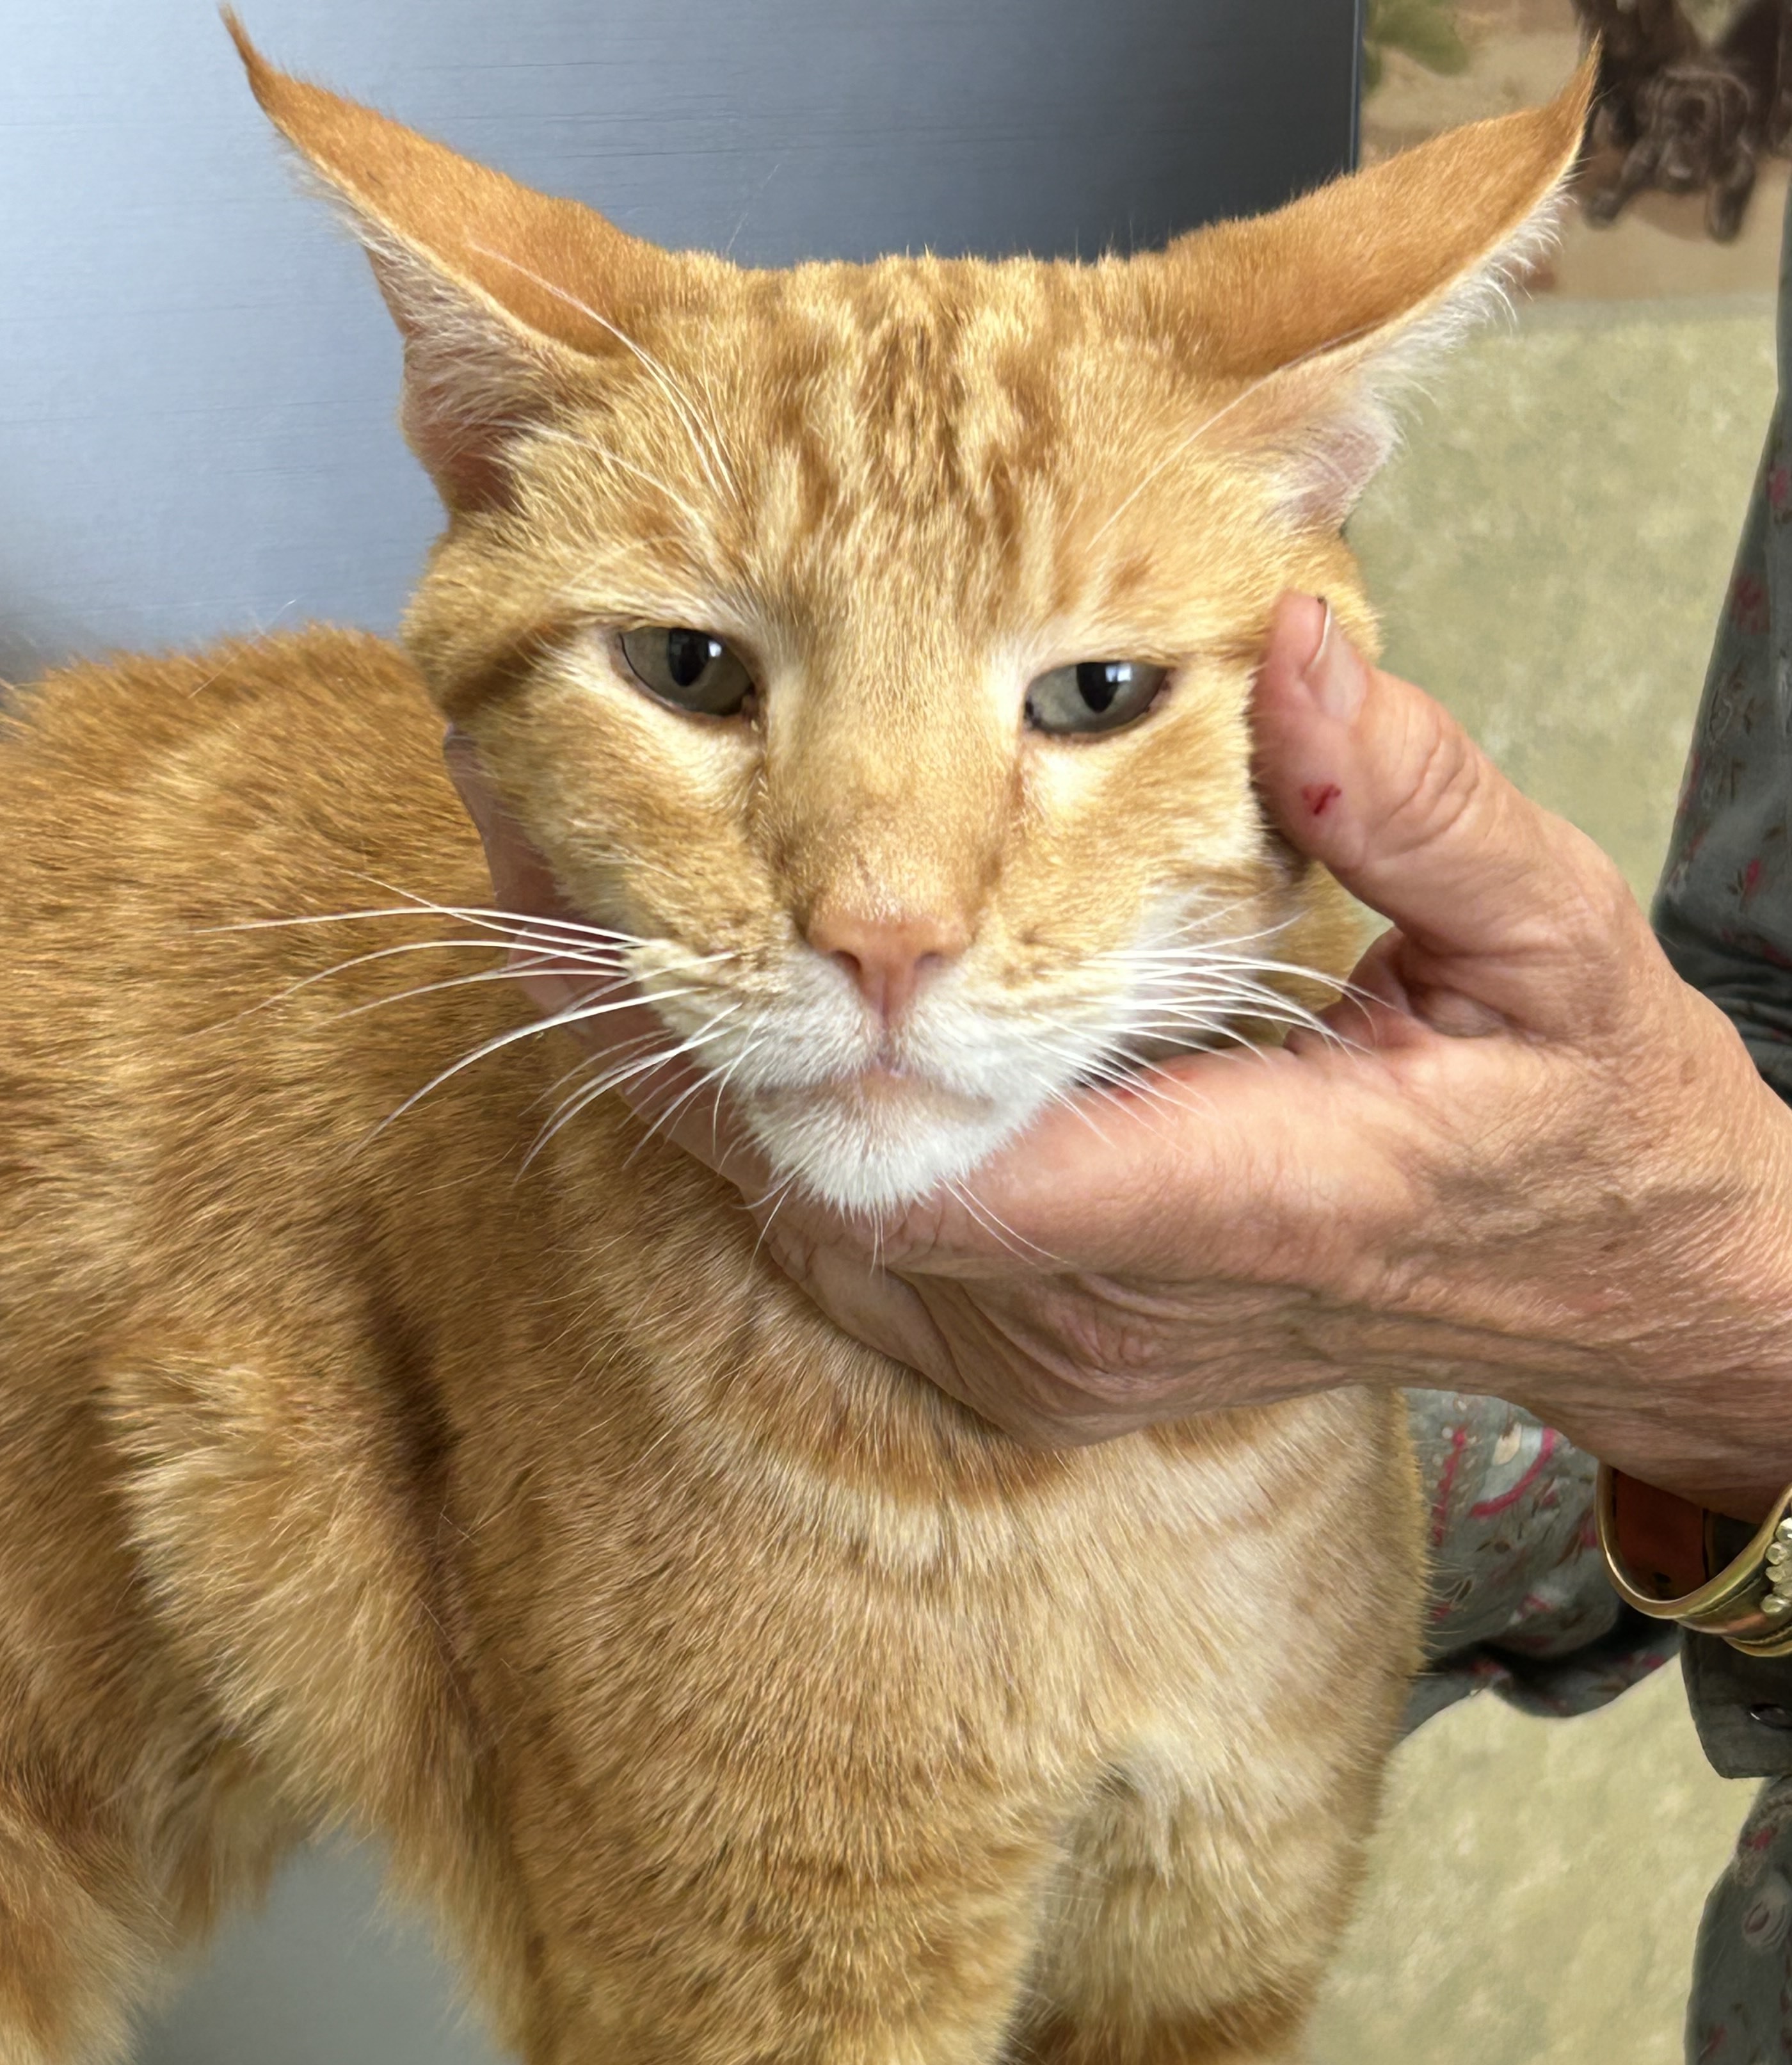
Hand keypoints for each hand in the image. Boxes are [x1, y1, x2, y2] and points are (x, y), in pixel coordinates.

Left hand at [449, 595, 1791, 1517]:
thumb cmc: (1587, 1121)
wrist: (1610, 1295)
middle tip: (509, 866)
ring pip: (809, 1225)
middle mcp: (1096, 1313)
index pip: (924, 1154)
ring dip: (686, 1073)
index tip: (600, 913)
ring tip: (551, 917)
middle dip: (662, 1032)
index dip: (741, 1042)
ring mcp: (1052, 1352)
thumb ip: (1422, 807)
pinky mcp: (1034, 1353)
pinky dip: (758, 1124)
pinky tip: (685, 1009)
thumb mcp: (1555, 946)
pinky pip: (849, 1246)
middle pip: (813, 1191)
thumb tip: (1295, 655)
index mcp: (1223, 1207)